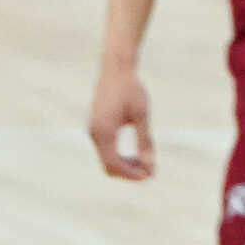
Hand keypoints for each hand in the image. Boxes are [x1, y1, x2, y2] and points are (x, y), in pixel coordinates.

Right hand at [89, 65, 154, 179]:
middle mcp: (94, 134)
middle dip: (129, 172)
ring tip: (146, 164)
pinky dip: (119, 156)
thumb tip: (150, 164)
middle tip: (151, 172)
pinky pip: (105, 150)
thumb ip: (145, 140)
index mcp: (104, 132)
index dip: (132, 174)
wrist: (116, 69)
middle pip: (109, 166)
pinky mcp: (96, 127)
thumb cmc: (131, 89)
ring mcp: (93, 131)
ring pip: (106, 159)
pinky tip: (136, 154)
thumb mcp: (141, 115)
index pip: (115, 164)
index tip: (150, 175)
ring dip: (125, 165)